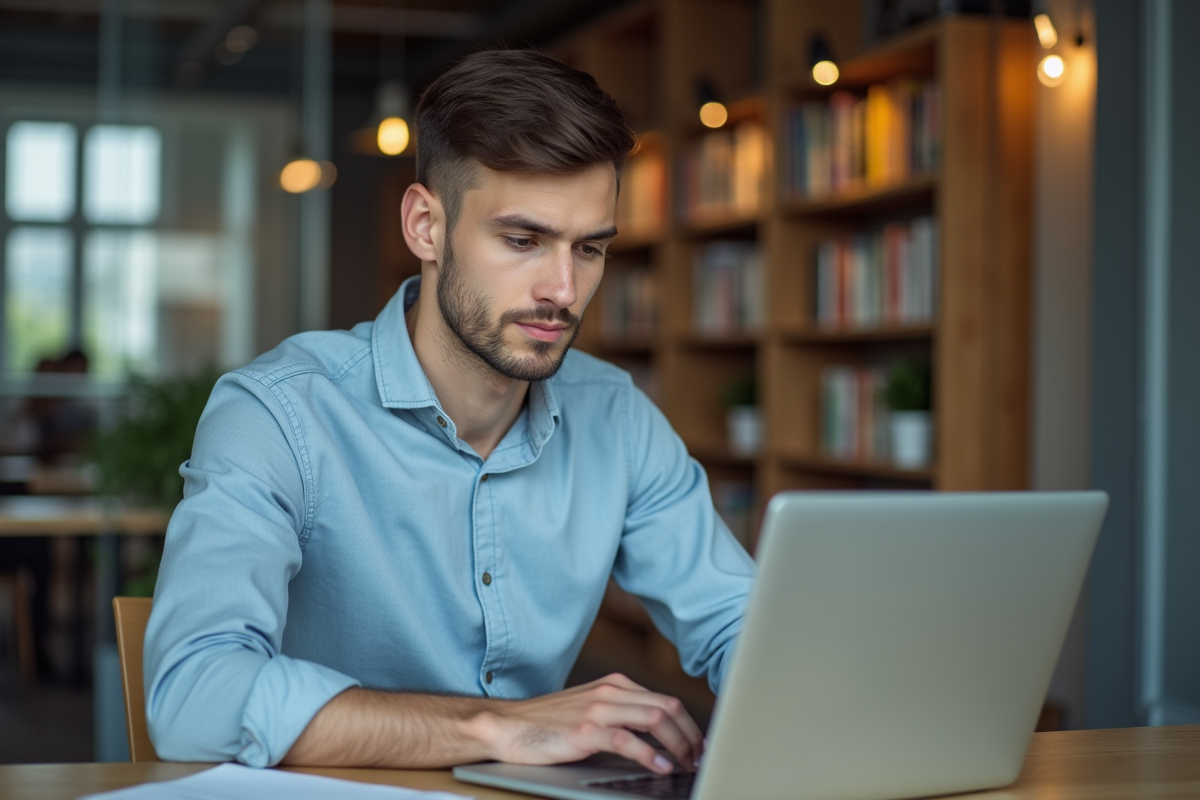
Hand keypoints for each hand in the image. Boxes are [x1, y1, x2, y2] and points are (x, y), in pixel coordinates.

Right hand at [479, 673, 703, 774]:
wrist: (508, 726)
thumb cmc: (548, 724)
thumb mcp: (591, 711)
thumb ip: (621, 716)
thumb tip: (656, 741)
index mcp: (615, 685)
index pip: (665, 700)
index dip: (688, 725)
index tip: (698, 746)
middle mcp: (611, 691)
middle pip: (667, 707)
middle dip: (690, 735)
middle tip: (698, 758)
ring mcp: (598, 709)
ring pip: (655, 719)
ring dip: (678, 744)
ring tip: (686, 764)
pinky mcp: (586, 730)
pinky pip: (628, 740)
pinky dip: (651, 755)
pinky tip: (661, 767)